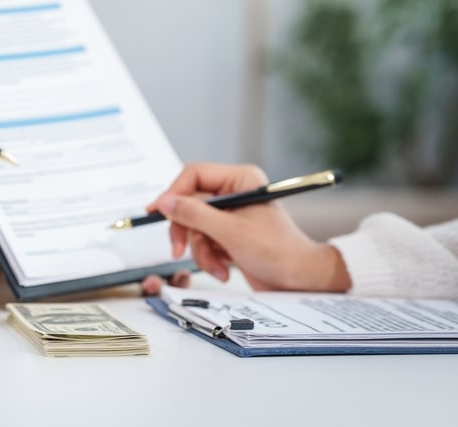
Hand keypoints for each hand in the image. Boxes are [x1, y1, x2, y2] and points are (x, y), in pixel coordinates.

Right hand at [141, 162, 351, 292]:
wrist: (300, 281)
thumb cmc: (278, 251)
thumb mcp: (231, 232)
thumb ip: (194, 214)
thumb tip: (165, 202)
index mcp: (240, 180)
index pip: (194, 175)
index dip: (173, 193)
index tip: (157, 211)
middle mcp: (233, 193)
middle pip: (189, 204)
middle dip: (187, 231)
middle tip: (179, 249)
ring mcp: (229, 215)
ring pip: (193, 226)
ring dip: (200, 250)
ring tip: (217, 266)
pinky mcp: (227, 234)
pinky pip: (202, 241)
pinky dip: (208, 258)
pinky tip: (224, 268)